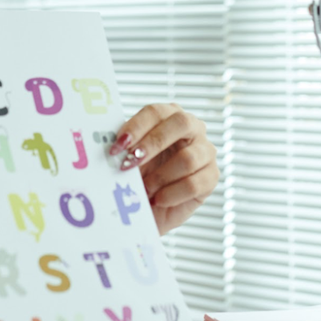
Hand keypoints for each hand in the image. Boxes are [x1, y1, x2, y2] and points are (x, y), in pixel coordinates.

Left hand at [109, 103, 218, 233]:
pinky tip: (158, 199)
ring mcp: (205, 151)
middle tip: (130, 164)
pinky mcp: (211, 176)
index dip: (136, 128)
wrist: (149, 208)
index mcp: (168, 116)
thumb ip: (123, 147)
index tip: (117, 148)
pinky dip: (170, 194)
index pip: (155, 112)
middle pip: (180, 123)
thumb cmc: (139, 176)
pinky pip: (194, 184)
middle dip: (152, 144)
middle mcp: (192, 128)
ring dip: (160, 177)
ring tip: (144, 189)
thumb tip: (108, 143)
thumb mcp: (128, 158)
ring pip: (188, 158)